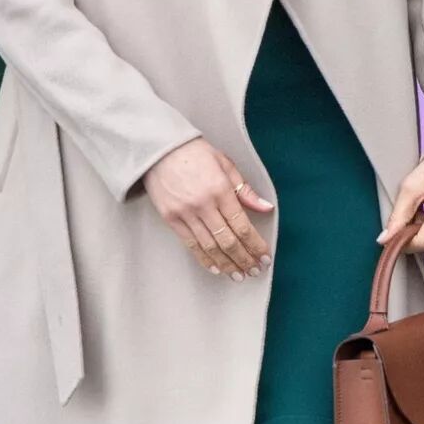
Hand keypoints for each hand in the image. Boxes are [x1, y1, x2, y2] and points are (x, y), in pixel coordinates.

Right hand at [143, 138, 272, 280]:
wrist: (158, 149)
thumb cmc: (193, 153)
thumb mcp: (225, 164)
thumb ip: (245, 190)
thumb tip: (265, 207)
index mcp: (220, 190)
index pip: (242, 225)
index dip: (256, 245)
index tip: (264, 256)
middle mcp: (204, 204)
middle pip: (228, 241)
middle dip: (244, 259)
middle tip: (254, 270)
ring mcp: (186, 213)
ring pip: (210, 247)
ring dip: (227, 264)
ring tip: (238, 275)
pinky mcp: (171, 219)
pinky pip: (191, 245)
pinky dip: (205, 259)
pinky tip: (217, 268)